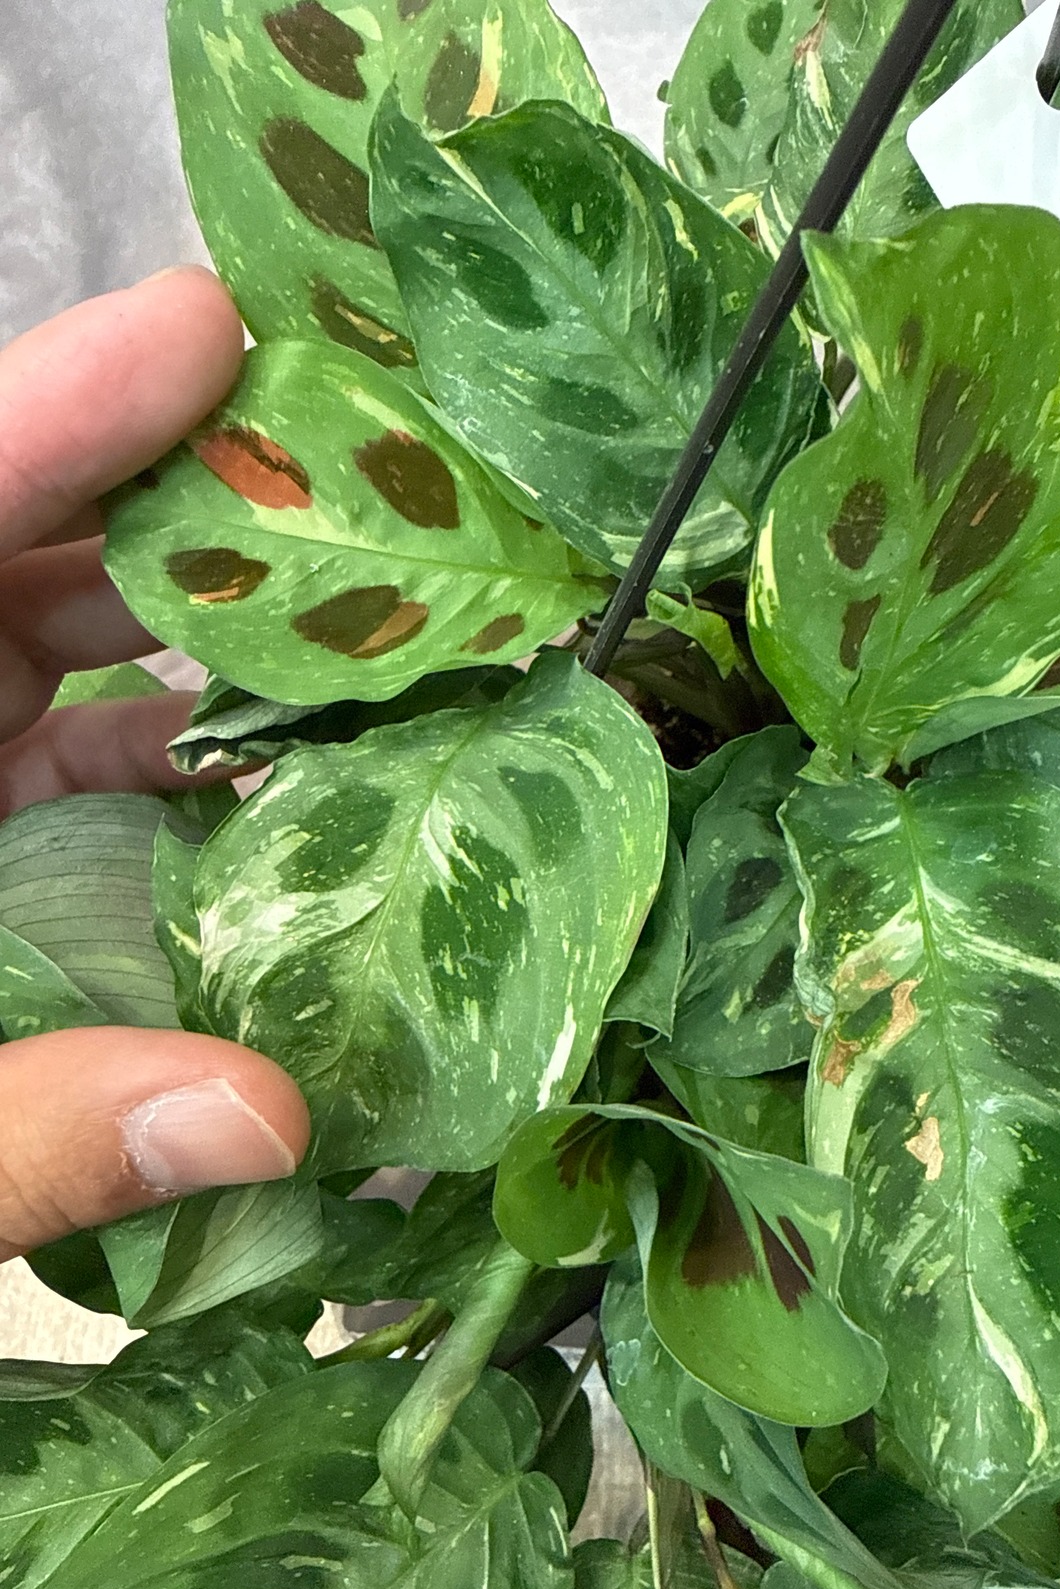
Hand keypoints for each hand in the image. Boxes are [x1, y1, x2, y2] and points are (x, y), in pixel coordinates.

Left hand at [0, 268, 308, 1260]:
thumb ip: (23, 1137)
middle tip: (376, 496)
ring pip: (65, 651)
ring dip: (212, 640)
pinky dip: (177, 759)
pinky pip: (76, 755)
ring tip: (376, 630)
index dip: (57, 409)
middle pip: (24, 559)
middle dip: (191, 513)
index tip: (207, 332)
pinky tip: (287, 777)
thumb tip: (270, 1123)